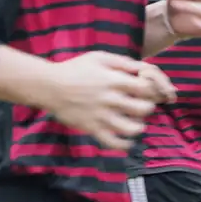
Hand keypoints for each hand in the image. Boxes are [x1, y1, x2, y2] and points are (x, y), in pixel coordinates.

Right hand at [40, 51, 175, 148]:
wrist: (49, 86)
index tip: (145, 91)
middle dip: (148, 108)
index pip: (145, 88)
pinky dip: (123, 145)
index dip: (150, 90)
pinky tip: (127, 141)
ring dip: (139, 127)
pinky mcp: (92, 128)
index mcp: (114, 80)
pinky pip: (113, 142)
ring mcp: (102, 116)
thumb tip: (141, 67)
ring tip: (137, 124)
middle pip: (143, 109)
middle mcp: (111, 99)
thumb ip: (121, 61)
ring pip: (131, 128)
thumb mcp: (98, 57)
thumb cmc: (74, 69)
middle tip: (143, 107)